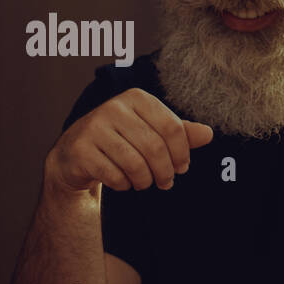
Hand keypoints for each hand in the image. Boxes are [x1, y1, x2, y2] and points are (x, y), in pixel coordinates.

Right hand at [45, 89, 212, 193]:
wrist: (75, 154)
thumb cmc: (120, 141)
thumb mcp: (150, 132)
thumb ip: (179, 133)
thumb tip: (208, 134)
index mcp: (136, 98)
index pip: (172, 128)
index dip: (182, 153)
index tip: (182, 167)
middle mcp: (114, 107)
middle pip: (155, 148)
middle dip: (165, 172)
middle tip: (166, 183)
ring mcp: (94, 127)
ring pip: (135, 163)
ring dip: (145, 181)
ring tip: (144, 183)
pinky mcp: (81, 149)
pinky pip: (114, 175)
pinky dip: (123, 184)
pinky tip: (122, 182)